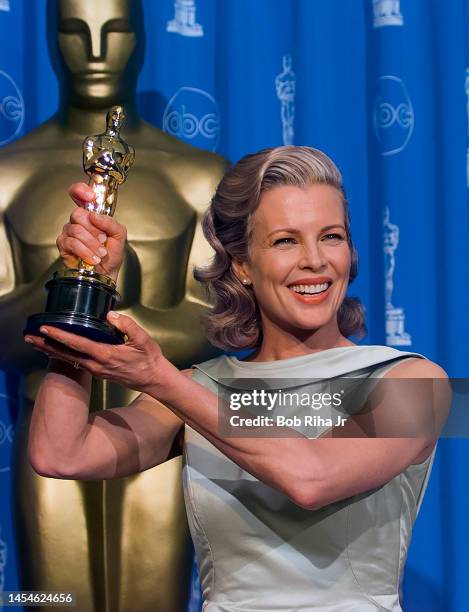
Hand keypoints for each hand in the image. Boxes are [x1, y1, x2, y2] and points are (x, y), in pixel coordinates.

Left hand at [24, 312, 168, 394]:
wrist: (155, 379)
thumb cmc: (150, 359)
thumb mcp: (143, 339)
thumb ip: (127, 325)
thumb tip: (110, 315)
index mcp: (106, 355)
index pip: (77, 344)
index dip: (60, 335)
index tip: (46, 328)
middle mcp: (97, 365)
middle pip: (66, 354)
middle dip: (46, 345)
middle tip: (29, 337)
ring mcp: (97, 370)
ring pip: (69, 360)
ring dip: (52, 351)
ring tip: (36, 344)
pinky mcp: (98, 372)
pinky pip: (76, 363)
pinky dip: (63, 356)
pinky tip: (57, 351)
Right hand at [57, 182, 126, 282]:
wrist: (106, 273)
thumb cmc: (111, 255)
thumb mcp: (119, 235)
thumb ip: (111, 223)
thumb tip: (95, 216)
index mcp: (91, 214)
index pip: (78, 194)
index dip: (80, 190)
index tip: (90, 196)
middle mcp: (78, 221)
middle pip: (78, 214)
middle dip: (94, 229)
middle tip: (103, 239)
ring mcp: (69, 232)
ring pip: (76, 229)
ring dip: (92, 243)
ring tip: (100, 253)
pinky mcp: (63, 245)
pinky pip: (71, 243)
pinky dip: (85, 251)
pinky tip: (92, 258)